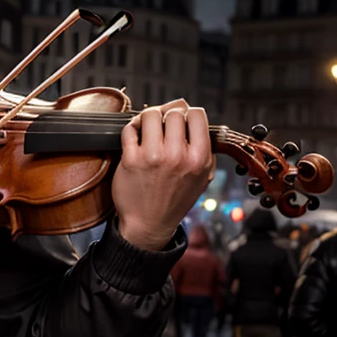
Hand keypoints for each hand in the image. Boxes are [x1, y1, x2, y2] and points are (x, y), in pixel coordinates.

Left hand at [112, 99, 214, 250]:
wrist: (149, 224)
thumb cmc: (175, 199)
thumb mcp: (202, 176)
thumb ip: (205, 147)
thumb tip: (194, 115)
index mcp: (199, 158)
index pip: (197, 114)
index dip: (187, 113)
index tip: (180, 121)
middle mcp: (178, 156)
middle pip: (174, 112)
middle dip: (167, 115)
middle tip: (161, 125)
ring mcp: (153, 157)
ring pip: (151, 115)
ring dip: (148, 118)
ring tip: (147, 128)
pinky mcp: (131, 160)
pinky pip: (130, 129)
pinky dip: (132, 128)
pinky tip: (135, 136)